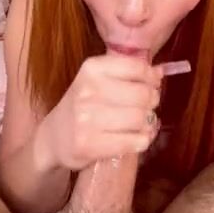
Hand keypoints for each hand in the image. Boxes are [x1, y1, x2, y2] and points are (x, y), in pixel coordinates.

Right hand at [34, 55, 163, 172]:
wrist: (53, 137)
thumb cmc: (83, 105)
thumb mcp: (98, 80)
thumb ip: (128, 73)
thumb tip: (160, 72)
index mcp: (92, 69)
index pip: (137, 67)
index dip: (151, 78)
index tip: (152, 84)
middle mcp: (88, 90)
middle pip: (143, 95)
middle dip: (152, 102)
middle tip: (146, 107)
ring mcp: (87, 119)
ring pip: (140, 119)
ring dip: (148, 123)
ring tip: (141, 124)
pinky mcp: (90, 145)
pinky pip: (135, 141)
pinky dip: (142, 140)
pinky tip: (135, 138)